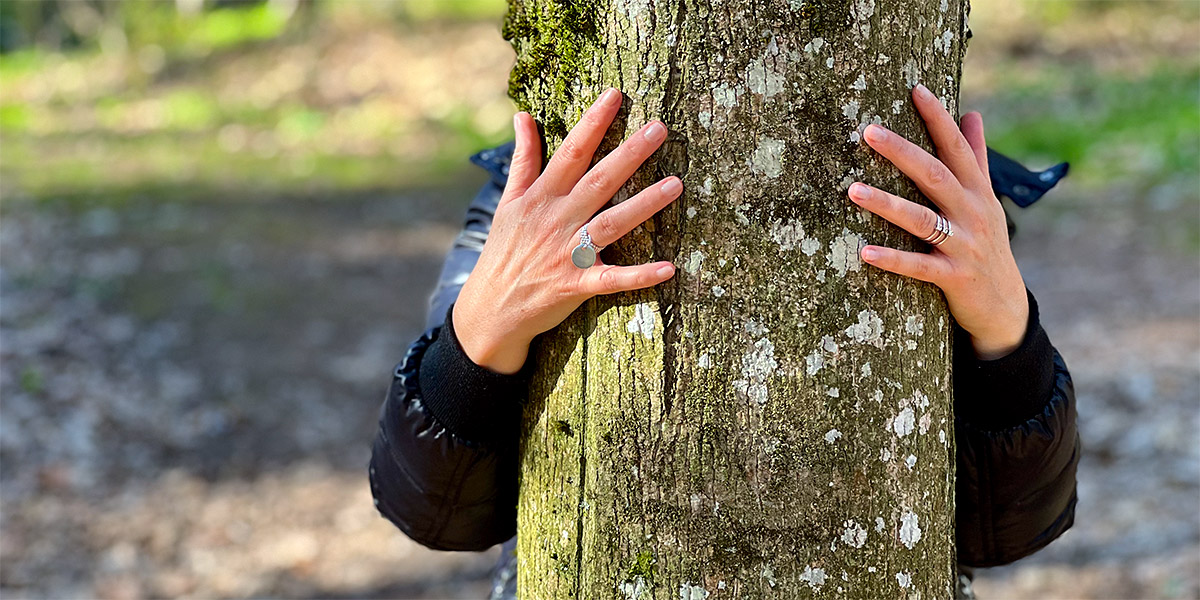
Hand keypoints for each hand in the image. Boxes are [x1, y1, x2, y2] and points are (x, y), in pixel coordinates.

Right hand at [453, 88, 680, 373]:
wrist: (489, 309)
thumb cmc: (504, 251)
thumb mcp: (508, 202)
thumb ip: (522, 159)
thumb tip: (522, 116)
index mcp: (540, 197)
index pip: (570, 152)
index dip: (593, 123)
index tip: (616, 96)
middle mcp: (556, 220)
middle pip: (598, 181)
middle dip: (629, 154)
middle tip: (660, 128)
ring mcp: (567, 253)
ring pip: (611, 224)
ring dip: (644, 205)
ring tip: (676, 183)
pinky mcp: (577, 285)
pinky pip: (612, 279)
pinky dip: (639, 276)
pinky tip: (668, 268)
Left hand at [849, 84, 1028, 359]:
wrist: (1006, 307)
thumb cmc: (986, 245)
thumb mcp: (985, 200)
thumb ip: (975, 158)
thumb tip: (972, 113)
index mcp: (977, 192)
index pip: (957, 148)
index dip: (939, 119)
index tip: (916, 90)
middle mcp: (973, 214)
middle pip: (935, 176)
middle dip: (902, 152)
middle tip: (868, 131)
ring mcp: (964, 246)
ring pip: (922, 220)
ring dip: (887, 204)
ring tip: (853, 190)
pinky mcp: (953, 278)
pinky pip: (919, 267)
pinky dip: (893, 259)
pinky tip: (865, 252)